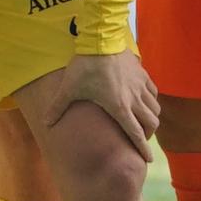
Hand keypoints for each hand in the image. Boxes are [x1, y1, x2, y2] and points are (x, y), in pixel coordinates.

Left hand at [25, 49, 160, 158]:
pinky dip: (152, 100)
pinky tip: (144, 100)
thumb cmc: (85, 66)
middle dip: (148, 135)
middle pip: (151, 124)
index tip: (148, 160)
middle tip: (140, 138)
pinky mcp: (143, 74)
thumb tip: (45, 123)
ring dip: (151, 118)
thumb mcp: (69, 88)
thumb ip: (57, 107)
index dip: (142, 148)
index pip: (135, 133)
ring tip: (143, 121)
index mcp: (119, 107)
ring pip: (155, 108)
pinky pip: (154, 92)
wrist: (101, 40)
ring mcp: (141, 86)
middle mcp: (134, 99)